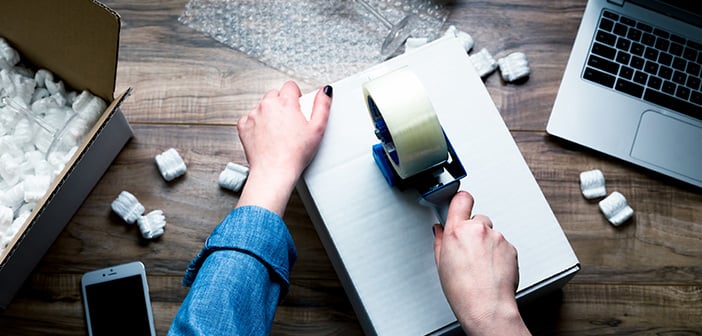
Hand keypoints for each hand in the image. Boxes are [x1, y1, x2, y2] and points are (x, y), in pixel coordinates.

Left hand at [236, 81, 331, 215]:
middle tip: (289, 123)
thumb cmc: (295, 154)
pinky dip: (257, 125)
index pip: (290, 86)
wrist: (274, 171)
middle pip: (275, 95)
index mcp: (285, 102)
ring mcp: (253, 115)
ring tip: (278, 132)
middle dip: (282, 105)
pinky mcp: (243, 126)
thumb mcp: (317, 128)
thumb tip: (325, 91)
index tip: (297, 109)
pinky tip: (266, 136)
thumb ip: (322, 105)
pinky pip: (250, 118)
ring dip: (269, 114)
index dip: (296, 97)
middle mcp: (267, 105)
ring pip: (262, 106)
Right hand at [433, 191, 529, 334]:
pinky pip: (503, 244)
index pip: (462, 198)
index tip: (460, 206)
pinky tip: (491, 268)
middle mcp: (478, 230)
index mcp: (457, 231)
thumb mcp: (441, 263)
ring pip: (491, 233)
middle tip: (469, 249)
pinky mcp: (511, 247)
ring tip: (481, 264)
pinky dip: (498, 253)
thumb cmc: (463, 290)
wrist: (486, 306)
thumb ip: (440, 240)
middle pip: (478, 218)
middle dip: (474, 230)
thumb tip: (440, 231)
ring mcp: (497, 237)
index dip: (461, 202)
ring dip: (487, 243)